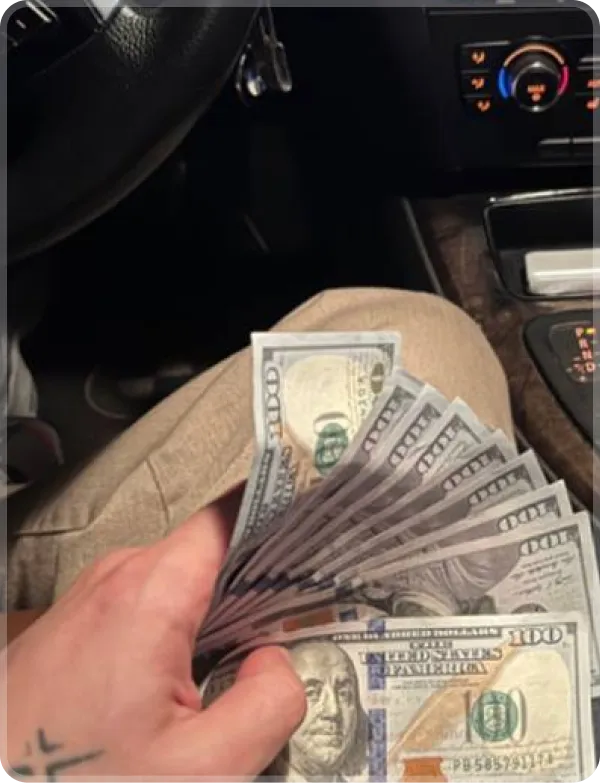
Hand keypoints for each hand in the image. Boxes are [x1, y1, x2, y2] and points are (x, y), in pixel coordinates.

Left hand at [2, 495, 305, 778]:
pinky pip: (141, 604)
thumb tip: (275, 662)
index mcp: (150, 591)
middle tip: (290, 619)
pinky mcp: (74, 622)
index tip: (313, 523)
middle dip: (251, 583)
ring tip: (241, 656)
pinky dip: (175, 626)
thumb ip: (267, 705)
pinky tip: (187, 675)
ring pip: (175, 582)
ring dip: (212, 612)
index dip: (276, 514)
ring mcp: (88, 597)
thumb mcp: (201, 769)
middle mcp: (115, 577)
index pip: (229, 515)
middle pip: (206, 553)